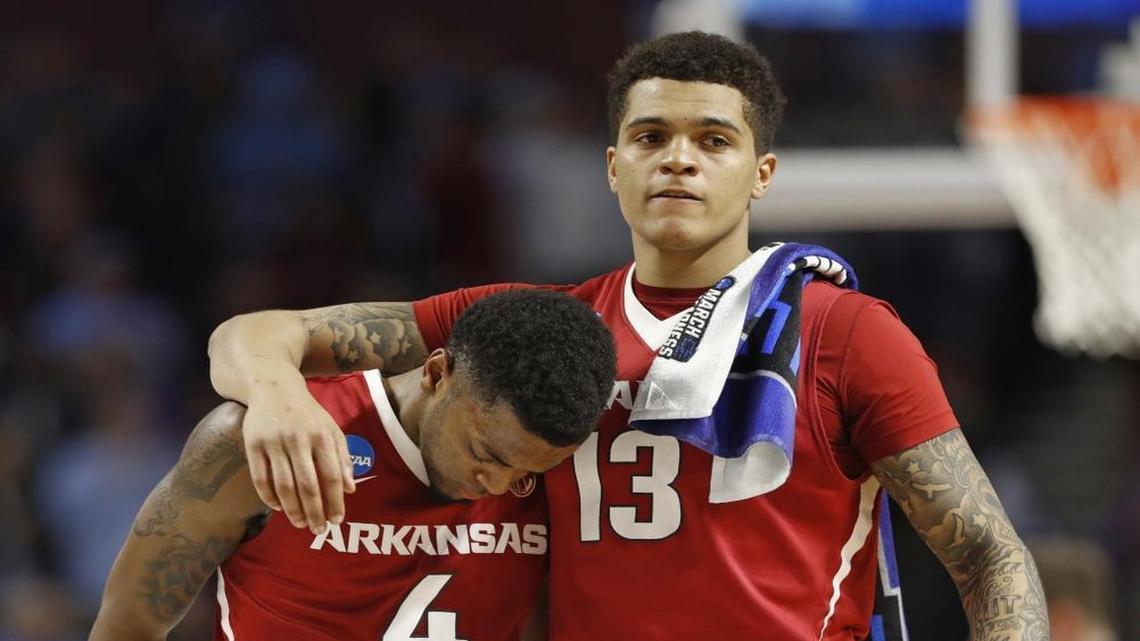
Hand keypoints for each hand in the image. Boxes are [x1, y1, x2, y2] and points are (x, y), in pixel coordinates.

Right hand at [242, 377, 354, 532]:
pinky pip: (260, 478)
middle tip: (318, 529)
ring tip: (300, 523)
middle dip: (314, 512)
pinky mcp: (253, 444)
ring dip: (293, 510)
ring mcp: (274, 442)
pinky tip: (278, 508)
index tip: (337, 519)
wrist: (273, 386)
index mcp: (322, 436)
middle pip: (308, 485)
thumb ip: (343, 458)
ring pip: (284, 486)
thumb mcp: (331, 429)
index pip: (332, 476)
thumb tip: (351, 489)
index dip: (335, 501)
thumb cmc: (308, 413)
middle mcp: (298, 439)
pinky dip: (269, 497)